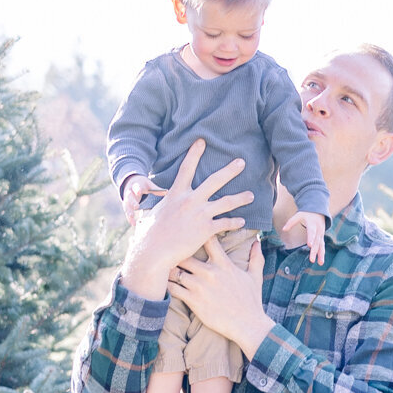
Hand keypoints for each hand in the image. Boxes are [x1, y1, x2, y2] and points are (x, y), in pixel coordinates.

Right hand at [120, 141, 253, 300]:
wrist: (153, 251)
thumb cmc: (148, 234)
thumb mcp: (150, 212)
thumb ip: (155, 203)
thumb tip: (141, 198)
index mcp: (176, 193)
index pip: (186, 168)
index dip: (194, 153)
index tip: (202, 141)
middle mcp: (190, 200)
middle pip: (215, 180)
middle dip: (230, 170)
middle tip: (242, 162)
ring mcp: (199, 214)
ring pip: (226, 202)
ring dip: (241, 198)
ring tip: (251, 195)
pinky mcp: (206, 229)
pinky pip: (225, 223)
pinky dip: (235, 222)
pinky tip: (242, 221)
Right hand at [121, 174, 163, 226]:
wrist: (130, 182)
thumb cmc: (141, 184)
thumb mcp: (148, 184)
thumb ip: (155, 189)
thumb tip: (166, 192)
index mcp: (135, 186)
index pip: (136, 187)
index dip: (137, 190)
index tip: (139, 192)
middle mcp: (129, 193)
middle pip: (129, 197)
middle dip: (132, 201)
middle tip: (136, 206)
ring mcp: (126, 200)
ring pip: (126, 205)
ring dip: (129, 211)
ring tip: (132, 216)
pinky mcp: (126, 205)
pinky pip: (127, 212)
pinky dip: (129, 218)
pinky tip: (133, 224)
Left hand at [169, 236, 271, 360]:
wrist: (247, 324)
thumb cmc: (251, 301)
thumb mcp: (255, 277)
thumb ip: (255, 258)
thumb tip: (257, 242)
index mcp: (223, 264)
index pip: (208, 240)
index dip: (198, 236)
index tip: (191, 237)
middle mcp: (209, 272)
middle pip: (185, 255)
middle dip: (178, 255)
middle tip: (171, 255)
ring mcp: (199, 286)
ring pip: (175, 271)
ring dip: (170, 271)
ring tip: (164, 271)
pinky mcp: (192, 300)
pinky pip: (173, 289)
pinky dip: (168, 286)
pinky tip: (166, 286)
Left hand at [282, 208, 325, 264]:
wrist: (319, 211)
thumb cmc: (307, 214)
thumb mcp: (299, 215)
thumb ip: (291, 222)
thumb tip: (283, 229)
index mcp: (313, 224)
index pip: (312, 232)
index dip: (311, 238)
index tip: (309, 245)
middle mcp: (318, 230)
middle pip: (316, 242)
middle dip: (314, 251)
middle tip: (311, 259)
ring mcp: (321, 235)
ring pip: (321, 245)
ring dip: (320, 254)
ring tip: (319, 263)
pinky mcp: (321, 238)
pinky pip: (322, 246)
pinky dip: (321, 254)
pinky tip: (320, 262)